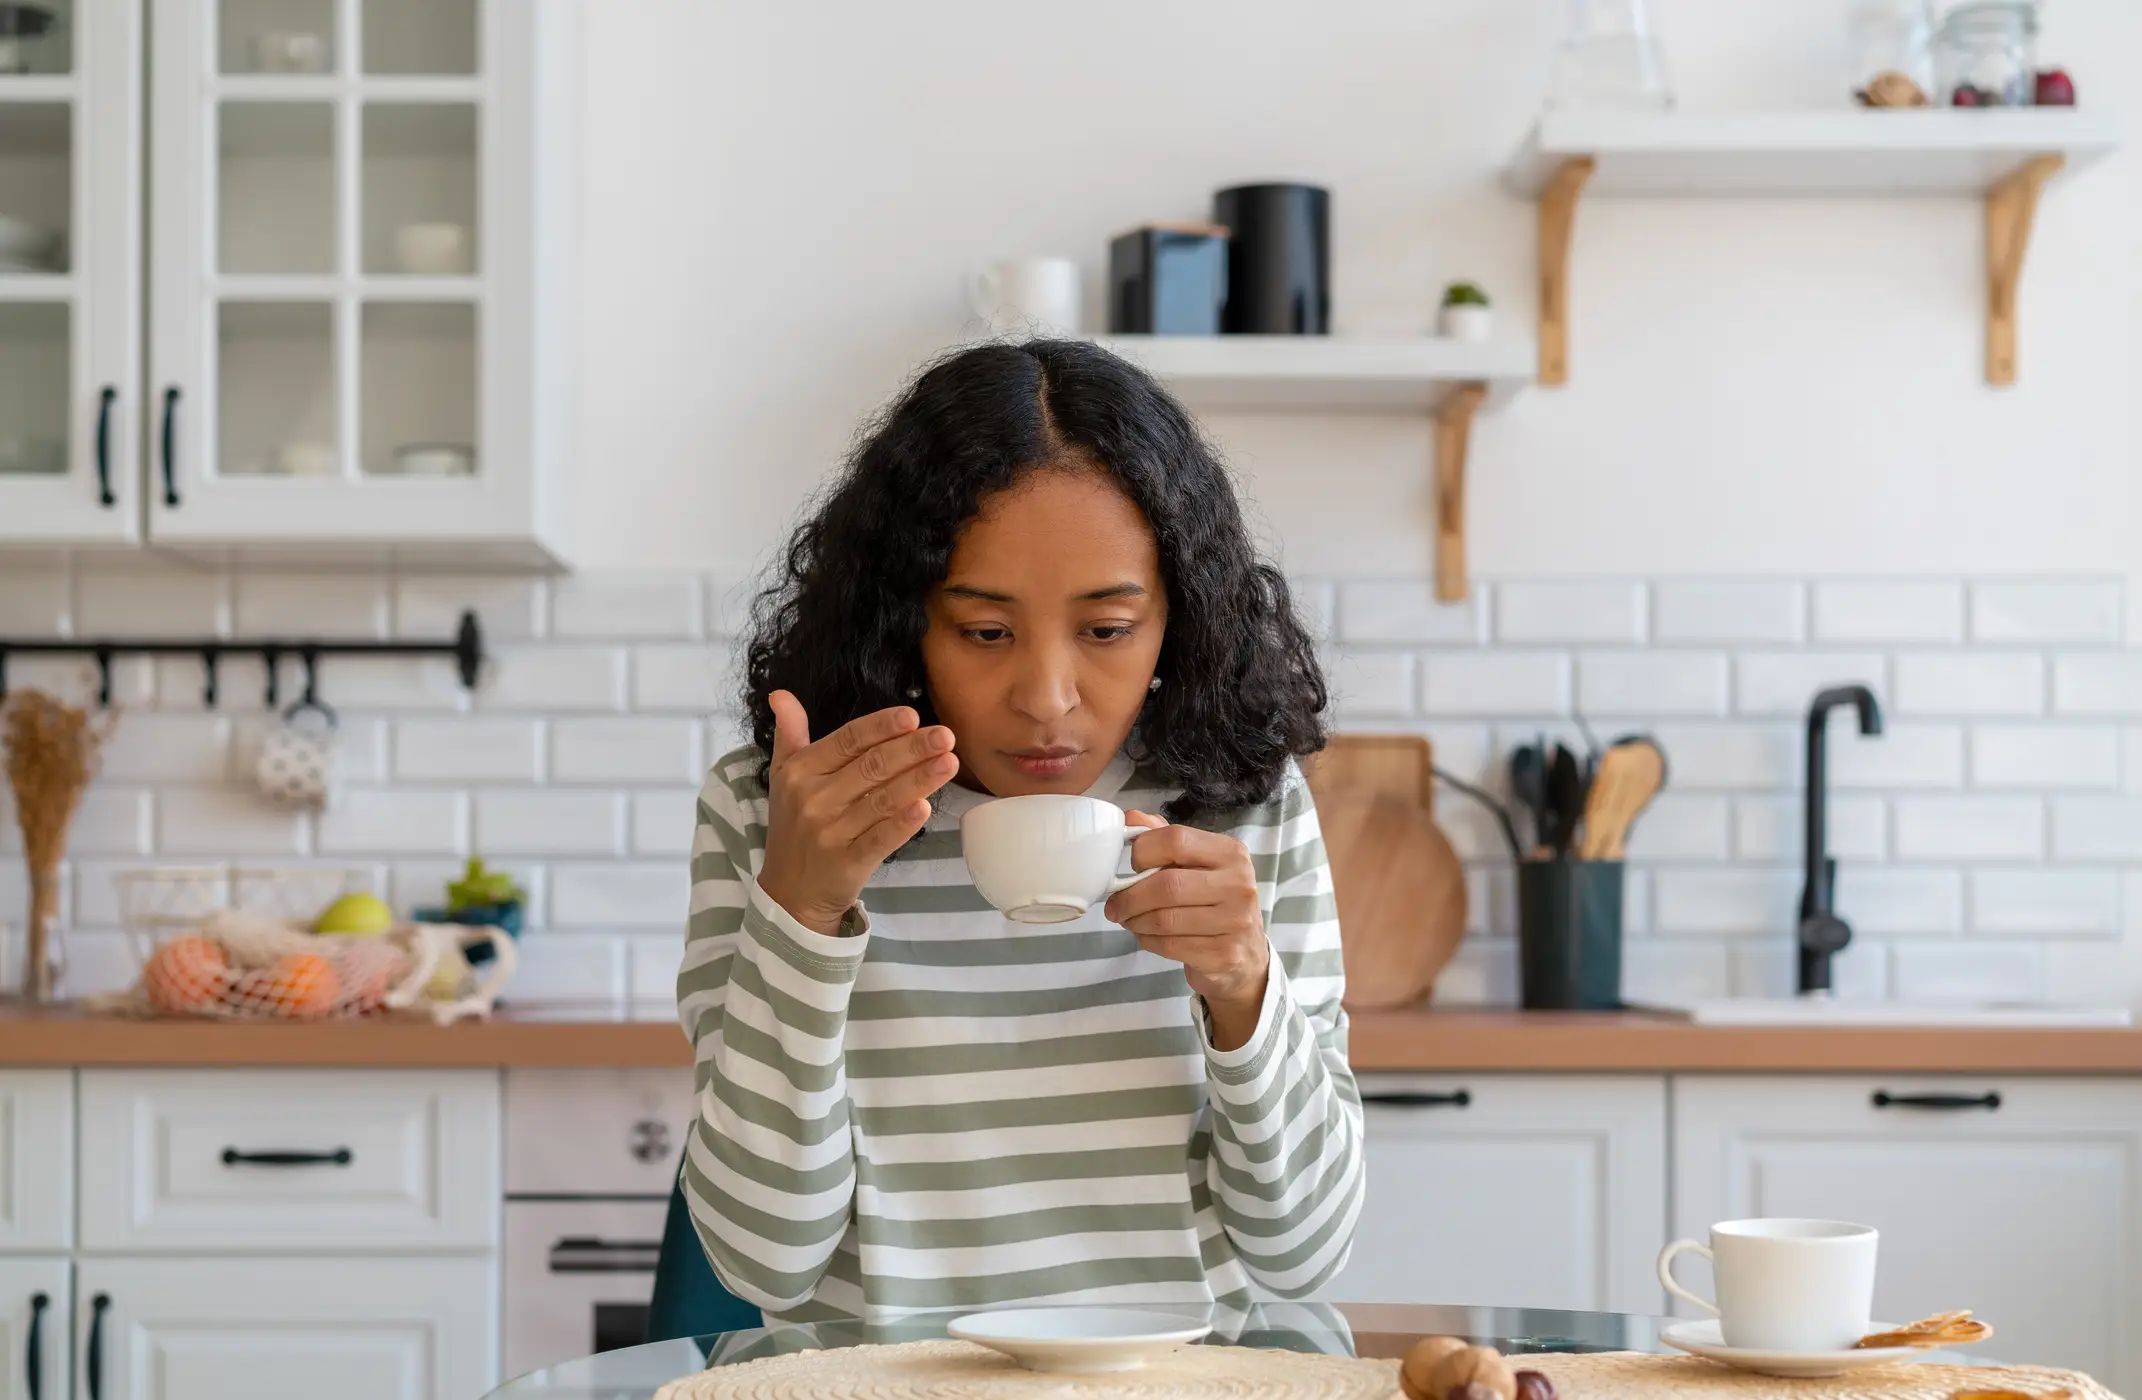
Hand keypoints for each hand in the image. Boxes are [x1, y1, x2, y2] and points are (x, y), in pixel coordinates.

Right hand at [755, 690, 958, 936]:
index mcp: (801, 772)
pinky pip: (880, 839)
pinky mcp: (848, 862)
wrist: (789, 893)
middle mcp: (814, 799)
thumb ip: (789, 735)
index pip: (847, 741)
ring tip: (950, 762)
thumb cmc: (794, 827)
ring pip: (882, 799)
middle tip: (946, 736)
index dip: (882, 727)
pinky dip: (903, 823)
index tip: (912, 717)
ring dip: (919, 779)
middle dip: (912, 749)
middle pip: (871, 766)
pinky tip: (926, 807)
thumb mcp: (784, 778)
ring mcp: (831, 832)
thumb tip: (781, 694)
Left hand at [1104, 813, 1270, 1048]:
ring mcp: (1236, 921)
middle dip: (1130, 897)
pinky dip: (1148, 941)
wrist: (1245, 955)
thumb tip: (1130, 817)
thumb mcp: (1195, 865)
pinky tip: (1146, 936)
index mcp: (1231, 853)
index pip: (1176, 839)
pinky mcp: (1226, 954)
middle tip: (1114, 905)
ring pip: (1165, 919)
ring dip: (1135, 921)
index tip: (1131, 866)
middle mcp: (1239, 884)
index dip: (1143, 852)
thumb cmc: (1212, 902)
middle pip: (1167, 884)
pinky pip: (1171, 946)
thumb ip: (1164, 839)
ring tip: (1128, 920)